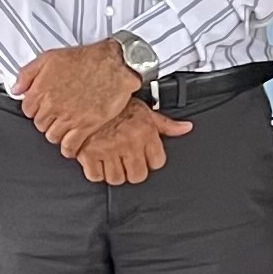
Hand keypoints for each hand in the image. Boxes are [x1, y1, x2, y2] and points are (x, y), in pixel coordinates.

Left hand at [18, 41, 142, 147]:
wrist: (114, 64)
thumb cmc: (86, 59)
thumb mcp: (49, 57)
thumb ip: (27, 73)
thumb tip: (16, 88)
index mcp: (41, 90)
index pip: (27, 109)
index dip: (35, 108)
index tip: (42, 107)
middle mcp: (53, 106)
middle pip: (40, 124)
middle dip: (46, 120)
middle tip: (55, 115)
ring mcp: (69, 118)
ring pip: (52, 136)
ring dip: (56, 133)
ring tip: (63, 128)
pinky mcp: (86, 126)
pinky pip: (70, 145)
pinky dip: (68, 148)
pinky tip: (70, 146)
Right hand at [72, 101, 191, 185]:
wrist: (86, 94)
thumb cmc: (116, 104)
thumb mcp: (144, 111)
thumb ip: (166, 124)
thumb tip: (185, 128)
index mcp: (145, 132)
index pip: (157, 162)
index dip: (151, 161)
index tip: (144, 157)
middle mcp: (128, 143)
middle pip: (138, 176)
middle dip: (133, 171)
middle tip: (127, 162)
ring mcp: (107, 150)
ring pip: (117, 179)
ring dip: (114, 173)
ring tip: (112, 162)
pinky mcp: (87, 154)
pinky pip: (95, 176)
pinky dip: (96, 173)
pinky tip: (97, 162)